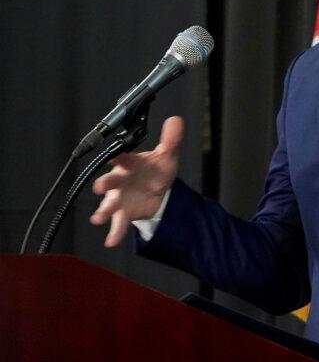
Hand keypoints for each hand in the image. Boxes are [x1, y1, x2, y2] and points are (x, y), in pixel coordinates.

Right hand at [90, 116, 182, 246]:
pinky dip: (114, 233)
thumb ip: (171, 139)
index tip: (111, 157)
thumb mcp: (167, 155)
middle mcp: (120, 180)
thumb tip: (177, 120)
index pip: (121, 158)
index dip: (116, 157)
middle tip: (100, 186)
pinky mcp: (124, 212)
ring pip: (109, 204)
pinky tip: (111, 242)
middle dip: (105, 183)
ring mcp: (120, 198)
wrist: (158, 190)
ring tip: (98, 218)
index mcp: (129, 163)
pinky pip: (118, 224)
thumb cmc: (156, 169)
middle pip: (110, 181)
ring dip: (103, 210)